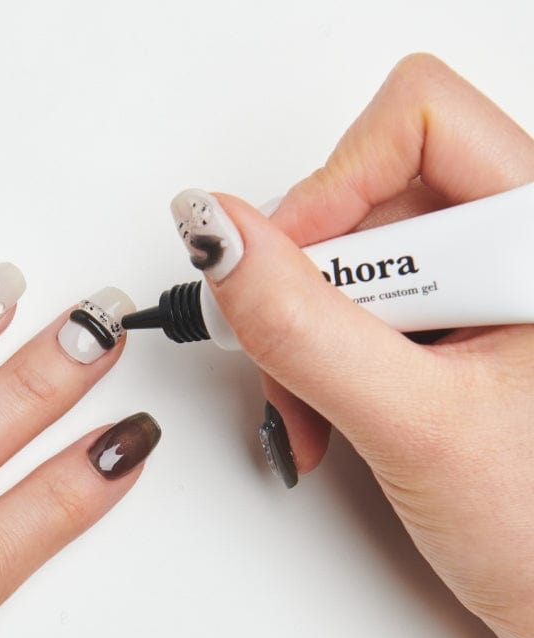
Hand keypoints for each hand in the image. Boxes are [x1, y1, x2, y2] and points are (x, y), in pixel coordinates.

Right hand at [175, 55, 533, 637]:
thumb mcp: (415, 424)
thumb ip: (308, 328)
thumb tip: (224, 238)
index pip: (417, 123)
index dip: (330, 188)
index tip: (282, 273)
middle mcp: (517, 248)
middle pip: (368, 193)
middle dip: (304, 289)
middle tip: (291, 364)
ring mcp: (482, 293)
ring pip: (350, 259)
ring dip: (303, 338)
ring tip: (315, 414)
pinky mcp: (453, 334)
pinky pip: (356, 312)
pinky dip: (317, 364)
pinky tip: (329, 417)